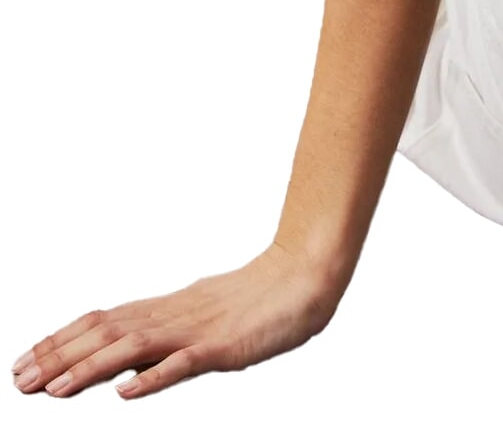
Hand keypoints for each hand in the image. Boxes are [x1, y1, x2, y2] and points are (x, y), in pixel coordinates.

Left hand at [10, 242, 337, 399]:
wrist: (307, 274)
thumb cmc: (261, 299)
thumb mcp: (203, 317)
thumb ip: (166, 337)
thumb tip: (125, 365)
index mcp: (169, 309)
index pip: (104, 322)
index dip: (62, 341)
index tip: (25, 361)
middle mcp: (175, 316)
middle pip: (108, 333)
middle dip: (60, 357)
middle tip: (19, 380)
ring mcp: (199, 330)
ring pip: (135, 348)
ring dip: (90, 369)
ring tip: (54, 390)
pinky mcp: (225, 348)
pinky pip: (185, 363)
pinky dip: (153, 378)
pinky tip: (127, 393)